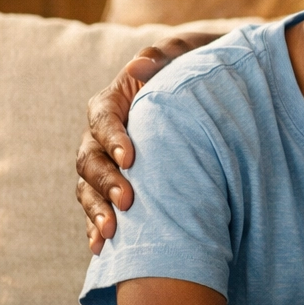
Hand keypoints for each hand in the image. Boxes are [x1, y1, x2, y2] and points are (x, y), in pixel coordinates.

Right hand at [75, 32, 219, 253]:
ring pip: (88, 187)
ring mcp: (107, 162)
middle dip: (106, 181)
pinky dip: (96, 227)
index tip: (131, 158)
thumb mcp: (190, 56)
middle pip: (89, 157)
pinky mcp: (116, 185)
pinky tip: (101, 248)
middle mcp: (104, 132)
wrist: (215, 92)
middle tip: (128, 201)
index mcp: (117, 98)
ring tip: (111, 232)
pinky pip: (97, 207)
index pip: (102, 116)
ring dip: (96, 210)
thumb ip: (168, 55)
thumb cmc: (200, 69)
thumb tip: (141, 65)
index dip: (112, 137)